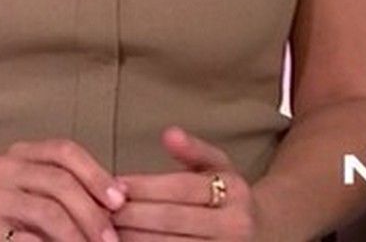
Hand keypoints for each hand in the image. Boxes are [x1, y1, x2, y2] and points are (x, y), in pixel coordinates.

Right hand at [0, 138, 125, 241]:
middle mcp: (1, 168)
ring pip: (48, 211)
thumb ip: (72, 192)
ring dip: (79, 236)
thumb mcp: (40, 196)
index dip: (97, 174)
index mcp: (20, 154)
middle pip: (60, 181)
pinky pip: (29, 239)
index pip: (64, 151)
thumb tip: (121, 200)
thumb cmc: (14, 220)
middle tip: (111, 240)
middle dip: (93, 213)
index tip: (121, 202)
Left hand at [114, 127, 259, 240]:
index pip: (181, 187)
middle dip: (132, 214)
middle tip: (102, 209)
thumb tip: (169, 133)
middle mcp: (236, 226)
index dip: (144, 186)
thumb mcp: (218, 165)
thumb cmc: (227, 193)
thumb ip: (193, 149)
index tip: (114, 184)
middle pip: (172, 219)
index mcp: (236, 193)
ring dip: (134, 237)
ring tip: (107, 228)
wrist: (263, 230)